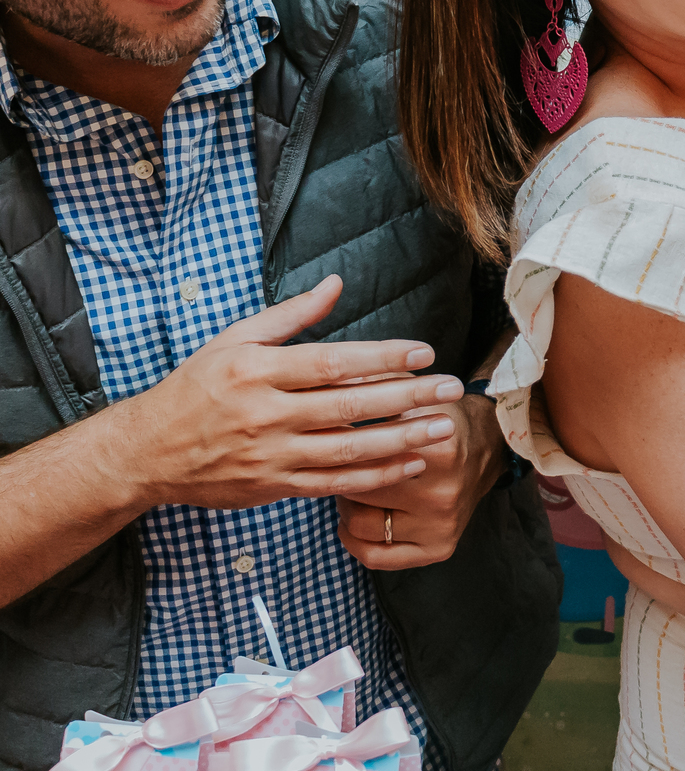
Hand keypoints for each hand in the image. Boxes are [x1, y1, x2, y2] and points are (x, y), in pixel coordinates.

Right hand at [107, 275, 465, 511]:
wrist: (149, 451)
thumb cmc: (195, 388)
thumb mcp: (234, 339)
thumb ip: (290, 315)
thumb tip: (335, 284)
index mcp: (258, 370)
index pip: (332, 361)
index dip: (382, 358)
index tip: (423, 353)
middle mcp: (266, 413)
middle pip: (349, 405)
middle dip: (406, 397)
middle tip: (450, 389)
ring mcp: (271, 454)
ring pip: (348, 449)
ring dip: (401, 440)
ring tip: (442, 429)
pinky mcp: (275, 486)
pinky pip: (335, 483)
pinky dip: (376, 475)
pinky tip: (410, 464)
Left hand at [336, 392, 507, 570]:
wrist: (487, 445)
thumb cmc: (441, 416)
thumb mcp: (413, 392)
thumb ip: (373, 386)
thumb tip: (325, 381)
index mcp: (437, 451)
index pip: (362, 454)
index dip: (336, 443)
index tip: (325, 436)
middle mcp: (441, 494)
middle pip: (358, 490)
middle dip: (339, 473)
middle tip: (333, 460)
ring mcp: (441, 525)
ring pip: (362, 526)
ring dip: (345, 506)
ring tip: (347, 487)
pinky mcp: (438, 548)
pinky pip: (378, 557)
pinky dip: (356, 541)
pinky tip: (350, 522)